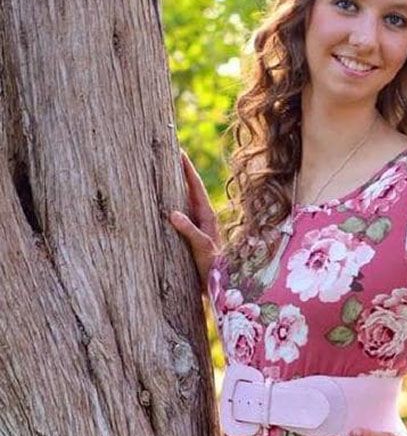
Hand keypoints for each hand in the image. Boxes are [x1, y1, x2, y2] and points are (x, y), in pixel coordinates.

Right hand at [168, 148, 220, 287]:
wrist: (218, 283)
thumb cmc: (211, 266)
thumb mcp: (201, 247)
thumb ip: (190, 231)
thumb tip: (173, 213)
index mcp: (206, 215)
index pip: (195, 186)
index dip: (187, 169)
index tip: (179, 152)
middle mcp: (201, 216)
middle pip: (189, 188)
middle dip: (179, 171)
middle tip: (168, 154)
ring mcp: (196, 223)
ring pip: (183, 199)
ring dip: (173, 185)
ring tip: (161, 170)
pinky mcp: (190, 233)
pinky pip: (178, 212)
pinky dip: (169, 202)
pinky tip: (160, 200)